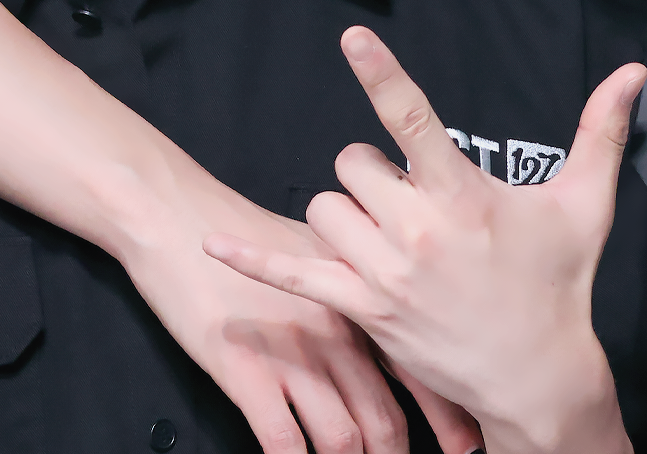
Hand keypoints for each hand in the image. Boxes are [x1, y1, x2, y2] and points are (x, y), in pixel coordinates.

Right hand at [121, 199, 482, 453]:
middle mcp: (335, 327)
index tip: (468, 445)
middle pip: (386, 415)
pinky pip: (283, 439)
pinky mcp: (246, 368)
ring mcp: (291, 350)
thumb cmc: (242, 233)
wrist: (177, 216)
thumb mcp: (318, 251)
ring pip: (343, 436)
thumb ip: (359, 284)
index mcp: (358, 294)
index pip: (419, 364)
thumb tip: (397, 318)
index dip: (448, 415)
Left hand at [205, 30, 642, 453]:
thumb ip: (601, 132)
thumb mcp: (585, 206)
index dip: (381, 73)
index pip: (413, 119)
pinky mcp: (364, 310)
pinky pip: (295, 274)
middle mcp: (419, 230)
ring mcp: (386, 274)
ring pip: (328, 207)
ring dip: (346, 211)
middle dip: (374, 172)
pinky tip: (215, 246)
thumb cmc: (559, 288)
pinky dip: (254, 259)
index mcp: (465, 195)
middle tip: (409, 199)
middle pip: (355, 162)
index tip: (353, 38)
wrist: (537, 377)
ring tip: (386, 234)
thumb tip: (632, 74)